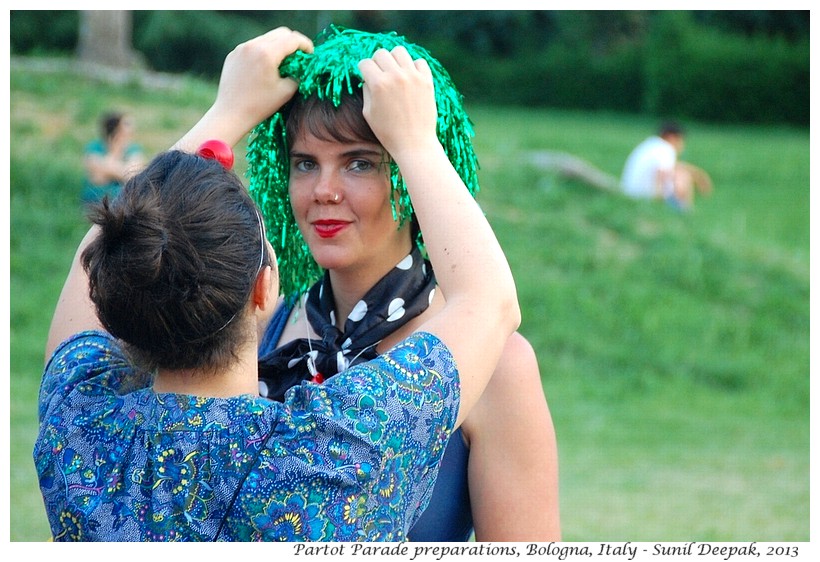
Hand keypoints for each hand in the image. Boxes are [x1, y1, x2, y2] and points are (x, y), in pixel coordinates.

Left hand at [173, 27, 313, 151]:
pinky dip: (264, 52)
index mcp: (267, 53)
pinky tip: (265, 67)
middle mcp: (253, 45)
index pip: (293, 39)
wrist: (231, 114)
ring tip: (282, 62)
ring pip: (266, 38)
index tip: (311, 54)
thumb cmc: (260, 106)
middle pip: (280, 33)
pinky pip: (253, 46)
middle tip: (300, 56)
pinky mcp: (234, 55)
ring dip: (278, 46)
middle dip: (293, 42)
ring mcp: (241, 49)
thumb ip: (298, 74)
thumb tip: (302, 67)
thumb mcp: (286, 91)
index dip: (306, 44)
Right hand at [357, 47, 438, 161]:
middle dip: (377, 62)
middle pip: (381, 53)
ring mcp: (413, 77)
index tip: (366, 77)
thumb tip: (368, 76)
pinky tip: (410, 78)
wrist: (414, 143)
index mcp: (378, 84)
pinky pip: (419, 61)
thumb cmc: (388, 132)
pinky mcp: (427, 81)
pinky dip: (413, 66)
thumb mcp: (368, 112)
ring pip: (399, 51)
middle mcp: (396, 76)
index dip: (363, 70)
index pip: (365, 63)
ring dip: (394, 59)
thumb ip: (367, 90)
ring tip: (395, 72)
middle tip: (380, 75)